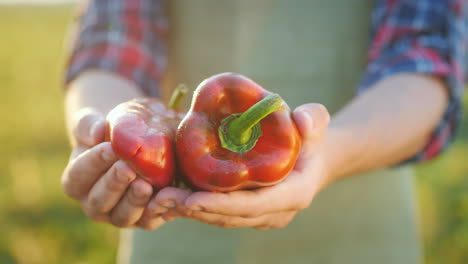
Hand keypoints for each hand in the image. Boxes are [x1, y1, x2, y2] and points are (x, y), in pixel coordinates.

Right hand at [61, 108, 163, 229]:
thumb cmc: (113, 133)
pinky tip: (166, 196)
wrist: (142, 145)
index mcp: (76, 182)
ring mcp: (120, 215)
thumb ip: (90, 125)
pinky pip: (151, 220)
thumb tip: (97, 131)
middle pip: (99, 202)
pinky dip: (159, 211)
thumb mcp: (98, 124)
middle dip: (114, 184)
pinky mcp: (146, 220)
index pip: (78, 175)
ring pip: (124, 216)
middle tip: (128, 168)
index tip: (111, 147)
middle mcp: (96, 205)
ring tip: (145, 185)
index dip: (94, 162)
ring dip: (134, 201)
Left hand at [141, 103, 329, 229]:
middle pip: (232, 217)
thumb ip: (313, 118)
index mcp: (294, 194)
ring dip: (191, 212)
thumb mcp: (315, 124)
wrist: (313, 159)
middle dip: (196, 210)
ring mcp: (263, 216)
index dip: (222, 204)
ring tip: (160, 199)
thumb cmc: (311, 139)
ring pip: (222, 219)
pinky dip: (197, 208)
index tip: (191, 199)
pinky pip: (221, 213)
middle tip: (163, 198)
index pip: (255, 205)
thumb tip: (300, 119)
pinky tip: (172, 198)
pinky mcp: (250, 213)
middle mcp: (277, 212)